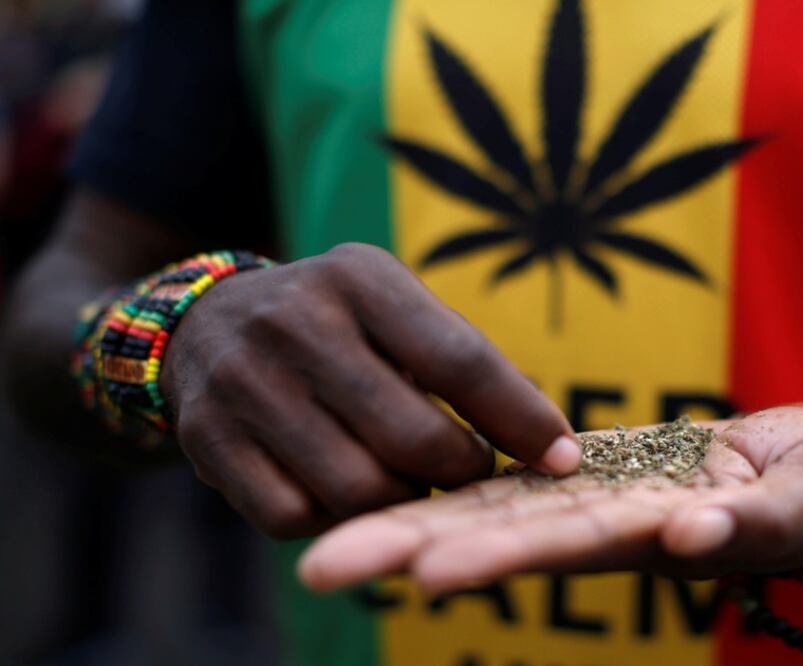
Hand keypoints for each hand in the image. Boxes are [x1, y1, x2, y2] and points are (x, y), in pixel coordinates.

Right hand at [160, 243, 577, 537]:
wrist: (206, 323)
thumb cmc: (337, 323)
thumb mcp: (394, 306)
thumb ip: (462, 360)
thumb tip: (548, 445)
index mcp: (359, 278)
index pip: (461, 359)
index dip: (521, 417)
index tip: (563, 456)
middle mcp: (295, 323)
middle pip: (413, 438)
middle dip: (463, 472)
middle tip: (472, 471)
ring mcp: (243, 384)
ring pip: (358, 490)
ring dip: (404, 500)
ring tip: (412, 478)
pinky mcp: (207, 440)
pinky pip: (298, 517)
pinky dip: (338, 518)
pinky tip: (347, 490)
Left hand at [297, 406, 802, 593]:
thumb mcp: (800, 508)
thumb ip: (747, 526)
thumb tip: (683, 542)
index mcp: (646, 538)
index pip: (558, 548)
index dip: (493, 554)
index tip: (423, 569)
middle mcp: (599, 526)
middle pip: (494, 534)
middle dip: (410, 547)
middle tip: (321, 566)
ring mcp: (587, 496)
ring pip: (486, 505)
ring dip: (409, 520)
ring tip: (325, 540)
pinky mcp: (586, 466)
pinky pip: (511, 471)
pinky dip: (455, 477)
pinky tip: (389, 477)